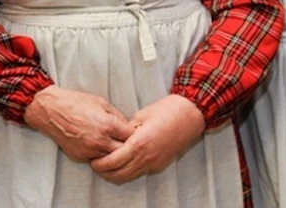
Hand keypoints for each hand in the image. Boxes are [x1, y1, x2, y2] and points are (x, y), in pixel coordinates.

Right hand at [24, 85, 133, 161]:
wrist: (52, 111)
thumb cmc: (76, 103)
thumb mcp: (102, 103)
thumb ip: (117, 115)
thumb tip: (127, 125)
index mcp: (109, 125)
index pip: (131, 136)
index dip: (133, 133)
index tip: (132, 131)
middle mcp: (100, 141)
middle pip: (123, 150)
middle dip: (126, 145)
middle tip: (123, 139)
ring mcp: (89, 151)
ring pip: (110, 157)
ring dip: (112, 151)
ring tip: (111, 142)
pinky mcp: (80, 157)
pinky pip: (96, 159)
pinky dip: (99, 154)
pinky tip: (98, 145)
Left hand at [90, 94, 204, 183]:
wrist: (192, 114)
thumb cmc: (168, 109)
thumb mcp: (142, 115)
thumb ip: (126, 129)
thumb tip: (116, 137)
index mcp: (139, 143)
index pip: (111, 161)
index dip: (99, 163)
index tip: (93, 159)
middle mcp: (146, 157)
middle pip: (117, 174)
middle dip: (104, 172)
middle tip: (97, 164)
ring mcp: (154, 162)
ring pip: (128, 177)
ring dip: (115, 174)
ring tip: (109, 165)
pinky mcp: (160, 164)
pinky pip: (140, 172)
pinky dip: (129, 171)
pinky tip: (126, 161)